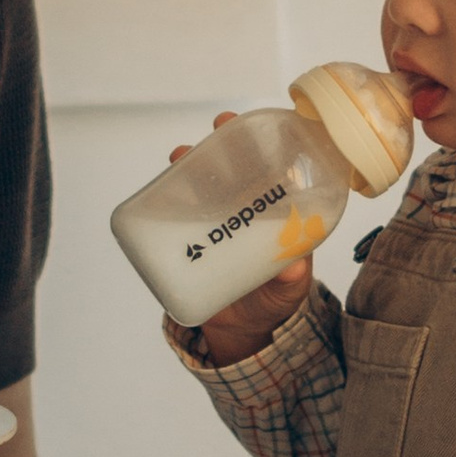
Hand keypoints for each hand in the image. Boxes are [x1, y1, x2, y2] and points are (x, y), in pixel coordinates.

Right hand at [171, 116, 312, 366]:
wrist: (240, 331)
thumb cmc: (272, 301)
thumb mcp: (288, 289)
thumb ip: (293, 278)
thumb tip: (294, 266)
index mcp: (272, 213)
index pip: (270, 170)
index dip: (265, 144)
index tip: (262, 126)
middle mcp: (242, 209)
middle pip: (233, 167)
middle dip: (225, 141)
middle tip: (220, 127)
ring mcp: (213, 221)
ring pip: (201, 182)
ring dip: (191, 162)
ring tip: (183, 155)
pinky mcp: (188, 238)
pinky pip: (175, 211)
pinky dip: (166, 195)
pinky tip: (161, 189)